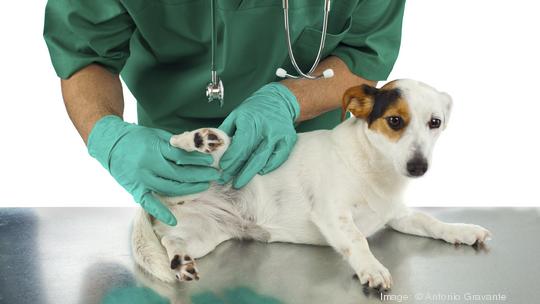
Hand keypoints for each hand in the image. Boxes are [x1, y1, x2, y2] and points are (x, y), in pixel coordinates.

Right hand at [88, 116, 219, 225]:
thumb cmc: (137, 137)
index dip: (198, 161)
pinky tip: (173, 220)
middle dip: (199, 176)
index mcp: (154, 148)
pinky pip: (149, 203)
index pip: (182, 157)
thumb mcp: (157, 135)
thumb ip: (175, 144)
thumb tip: (197, 151)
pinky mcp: (135, 189)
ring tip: (204, 186)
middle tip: (214, 175)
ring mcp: (141, 179)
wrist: (110, 143)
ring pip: (170, 189)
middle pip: (179, 174)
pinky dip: (161, 213)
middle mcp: (148, 165)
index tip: (210, 162)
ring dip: (189, 189)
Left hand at [219, 83, 299, 187]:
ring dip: (251, 172)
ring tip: (240, 182)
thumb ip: (226, 132)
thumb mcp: (236, 115)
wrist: (279, 101)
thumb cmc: (254, 110)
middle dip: (238, 171)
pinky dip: (269, 166)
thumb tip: (214, 149)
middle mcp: (266, 128)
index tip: (223, 168)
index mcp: (251, 120)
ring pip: (264, 158)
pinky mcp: (288, 140)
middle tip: (228, 182)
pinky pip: (279, 158)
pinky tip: (260, 172)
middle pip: (251, 155)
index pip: (240, 144)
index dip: (231, 158)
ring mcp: (279, 135)